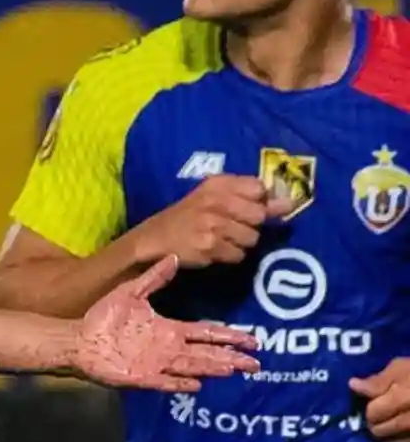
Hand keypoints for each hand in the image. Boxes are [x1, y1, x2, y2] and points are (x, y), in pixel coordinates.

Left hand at [73, 256, 259, 390]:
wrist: (77, 339)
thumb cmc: (103, 318)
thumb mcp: (130, 293)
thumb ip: (154, 278)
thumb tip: (173, 256)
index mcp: (169, 329)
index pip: (206, 332)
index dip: (229, 336)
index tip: (253, 339)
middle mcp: (168, 349)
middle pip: (206, 354)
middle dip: (231, 358)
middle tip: (256, 363)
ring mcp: (156, 365)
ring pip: (191, 367)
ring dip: (211, 368)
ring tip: (233, 369)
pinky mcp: (141, 377)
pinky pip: (164, 382)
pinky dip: (179, 383)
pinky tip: (196, 384)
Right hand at [131, 175, 293, 267]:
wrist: (151, 241)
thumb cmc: (185, 218)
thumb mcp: (211, 198)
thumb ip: (249, 198)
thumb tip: (289, 204)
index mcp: (216, 184)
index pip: (258, 188)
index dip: (258, 202)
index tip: (246, 211)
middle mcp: (215, 200)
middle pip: (259, 215)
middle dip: (249, 226)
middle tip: (230, 228)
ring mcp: (212, 224)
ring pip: (251, 237)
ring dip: (239, 243)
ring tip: (219, 240)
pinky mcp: (210, 246)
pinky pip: (238, 255)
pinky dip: (229, 256)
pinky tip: (213, 251)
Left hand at [351, 360, 409, 441]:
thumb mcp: (403, 368)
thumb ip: (379, 380)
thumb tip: (354, 385)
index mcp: (404, 398)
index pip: (373, 413)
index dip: (371, 409)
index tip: (375, 406)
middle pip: (380, 430)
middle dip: (376, 425)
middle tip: (380, 421)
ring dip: (388, 440)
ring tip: (392, 431)